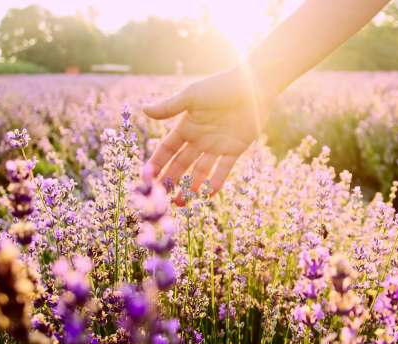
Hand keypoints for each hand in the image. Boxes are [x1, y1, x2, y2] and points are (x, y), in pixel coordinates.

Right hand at [143, 68, 272, 202]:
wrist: (254, 85)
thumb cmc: (221, 86)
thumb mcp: (192, 96)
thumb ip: (170, 107)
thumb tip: (143, 110)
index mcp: (187, 126)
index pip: (167, 149)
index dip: (157, 163)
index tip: (147, 178)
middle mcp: (200, 138)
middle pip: (182, 164)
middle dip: (172, 180)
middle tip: (162, 199)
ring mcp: (217, 145)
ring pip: (201, 171)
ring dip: (191, 186)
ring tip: (181, 202)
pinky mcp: (235, 149)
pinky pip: (223, 169)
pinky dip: (216, 181)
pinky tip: (208, 194)